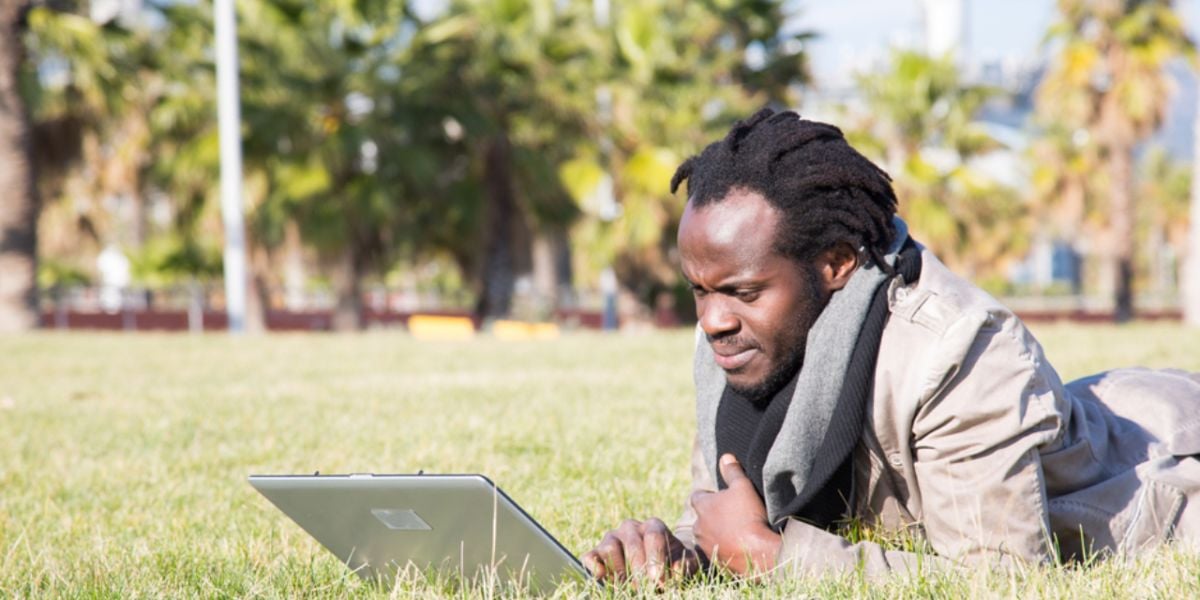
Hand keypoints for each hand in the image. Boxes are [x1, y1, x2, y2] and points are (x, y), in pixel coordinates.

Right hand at [581, 517, 701, 585]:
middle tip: (646, 589)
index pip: (654, 536)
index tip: (659, 580)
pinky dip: (594, 567)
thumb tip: (675, 571)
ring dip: (620, 571)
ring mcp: (612, 538)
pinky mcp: (597, 552)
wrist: (658, 565)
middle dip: (640, 570)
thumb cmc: (673, 562)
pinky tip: (602, 578)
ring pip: (611, 547)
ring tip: (631, 588)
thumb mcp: (687, 562)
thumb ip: (686, 565)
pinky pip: (591, 556)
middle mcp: (630, 527)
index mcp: (653, 526)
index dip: (656, 559)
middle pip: (632, 544)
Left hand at [689, 453, 780, 575]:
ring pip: (708, 534)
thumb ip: (732, 471)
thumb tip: (725, 457)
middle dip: (712, 514)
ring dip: (717, 531)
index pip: (697, 496)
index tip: (722, 496)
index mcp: (702, 506)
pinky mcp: (715, 561)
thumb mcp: (743, 487)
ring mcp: (705, 545)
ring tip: (737, 530)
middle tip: (732, 513)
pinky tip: (739, 544)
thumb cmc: (749, 516)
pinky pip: (717, 550)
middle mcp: (698, 526)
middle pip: (702, 516)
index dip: (709, 495)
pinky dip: (724, 546)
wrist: (757, 553)